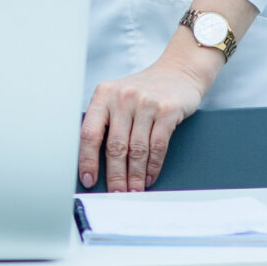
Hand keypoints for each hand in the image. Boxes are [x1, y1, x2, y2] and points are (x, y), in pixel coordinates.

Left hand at [79, 44, 218, 191]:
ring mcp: (145, 103)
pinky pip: (158, 145)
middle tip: (115, 194)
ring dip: (135, 175)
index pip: (89, 132)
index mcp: (103, 95)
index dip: (87, 159)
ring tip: (133, 191)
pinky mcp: (167, 110)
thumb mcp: (118, 98)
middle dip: (115, 175)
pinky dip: (153, 166)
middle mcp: (122, 98)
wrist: (178, 71)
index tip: (88, 179)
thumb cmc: (144, 90)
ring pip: (137, 149)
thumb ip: (107, 122)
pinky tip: (149, 177)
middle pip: (115, 146)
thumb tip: (94, 161)